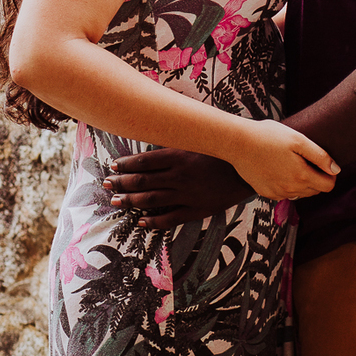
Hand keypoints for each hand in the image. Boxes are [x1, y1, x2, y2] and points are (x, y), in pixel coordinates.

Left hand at [105, 149, 254, 230]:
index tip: (114, 166)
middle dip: (123, 183)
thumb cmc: (223, 149)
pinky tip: (140, 221)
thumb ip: (178, 140)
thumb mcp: (200, 139)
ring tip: (116, 202)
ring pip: (152, 199)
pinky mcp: (196, 209)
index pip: (145, 160)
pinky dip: (154, 220)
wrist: (248, 169)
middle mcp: (179, 175)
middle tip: (107, 185)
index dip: (127, 164)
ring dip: (132, 200)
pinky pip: (170, 217)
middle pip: (144, 180)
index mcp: (180, 155)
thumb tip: (157, 134)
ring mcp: (187, 194)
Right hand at [226, 119, 338, 202]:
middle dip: (316, 177)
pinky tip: (279, 168)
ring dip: (302, 182)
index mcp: (301, 177)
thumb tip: (336, 170)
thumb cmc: (268, 136)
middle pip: (314, 190)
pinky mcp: (265, 193)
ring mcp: (277, 194)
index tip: (324, 162)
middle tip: (306, 158)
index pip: (328, 186)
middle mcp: (290, 191)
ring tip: (292, 162)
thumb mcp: (298, 140)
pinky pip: (284, 193)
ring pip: (299, 193)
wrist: (238, 143)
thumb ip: (320, 156)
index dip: (330, 175)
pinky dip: (287, 184)